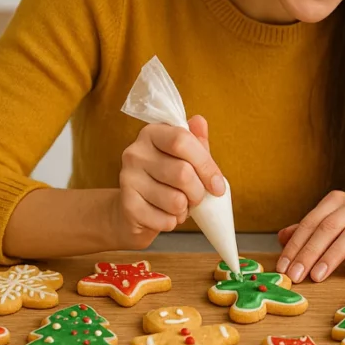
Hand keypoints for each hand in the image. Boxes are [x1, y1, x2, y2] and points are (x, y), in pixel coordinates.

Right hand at [113, 115, 225, 249]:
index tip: (217, 185)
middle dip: (198, 192)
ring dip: (185, 209)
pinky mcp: (127, 205)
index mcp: (152, 134)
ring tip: (179, 206)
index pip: (182, 140)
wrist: (132, 211)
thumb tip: (199, 122)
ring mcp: (128, 178)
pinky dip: (172, 222)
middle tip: (196, 198)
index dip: (206, 165)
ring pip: (176, 200)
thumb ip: (195, 141)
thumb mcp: (184, 158)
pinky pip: (165, 219)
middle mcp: (135, 152)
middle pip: (183, 173)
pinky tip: (165, 215)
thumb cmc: (164, 180)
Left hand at [274, 190, 344, 282]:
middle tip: (296, 276)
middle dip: (309, 253)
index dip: (295, 245)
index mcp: (337, 202)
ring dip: (331, 256)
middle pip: (327, 228)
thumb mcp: (336, 222)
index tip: (283, 267)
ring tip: (317, 276)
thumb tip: (281, 238)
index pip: (311, 222)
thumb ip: (311, 230)